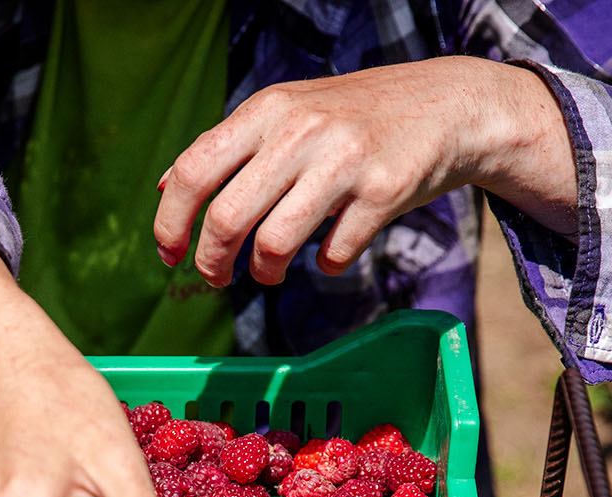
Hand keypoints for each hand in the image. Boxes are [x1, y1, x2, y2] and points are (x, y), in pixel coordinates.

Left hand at [153, 56, 577, 286]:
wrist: (446, 104)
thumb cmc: (353, 118)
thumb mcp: (286, 113)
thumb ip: (229, 148)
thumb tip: (165, 186)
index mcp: (265, 111)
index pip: (194, 172)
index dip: (170, 223)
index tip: (169, 256)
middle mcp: (299, 131)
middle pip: (227, 217)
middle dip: (212, 261)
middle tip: (216, 277)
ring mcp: (343, 161)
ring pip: (275, 242)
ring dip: (264, 272)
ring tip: (268, 273)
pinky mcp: (383, 191)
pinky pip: (334, 253)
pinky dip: (325, 266)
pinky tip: (328, 255)